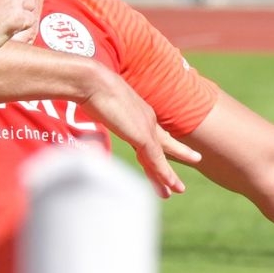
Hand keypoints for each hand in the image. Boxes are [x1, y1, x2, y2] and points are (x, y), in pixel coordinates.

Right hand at [71, 65, 200, 198]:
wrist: (93, 83)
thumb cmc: (90, 89)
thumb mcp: (99, 103)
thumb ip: (101, 110)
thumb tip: (92, 111)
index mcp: (138, 112)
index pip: (151, 134)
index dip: (159, 147)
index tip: (163, 156)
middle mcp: (146, 119)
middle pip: (162, 146)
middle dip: (173, 161)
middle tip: (184, 173)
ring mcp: (146, 128)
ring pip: (160, 158)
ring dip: (168, 176)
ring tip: (178, 189)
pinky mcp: (142, 136)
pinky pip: (156, 159)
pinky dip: (163, 173)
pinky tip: (169, 184)